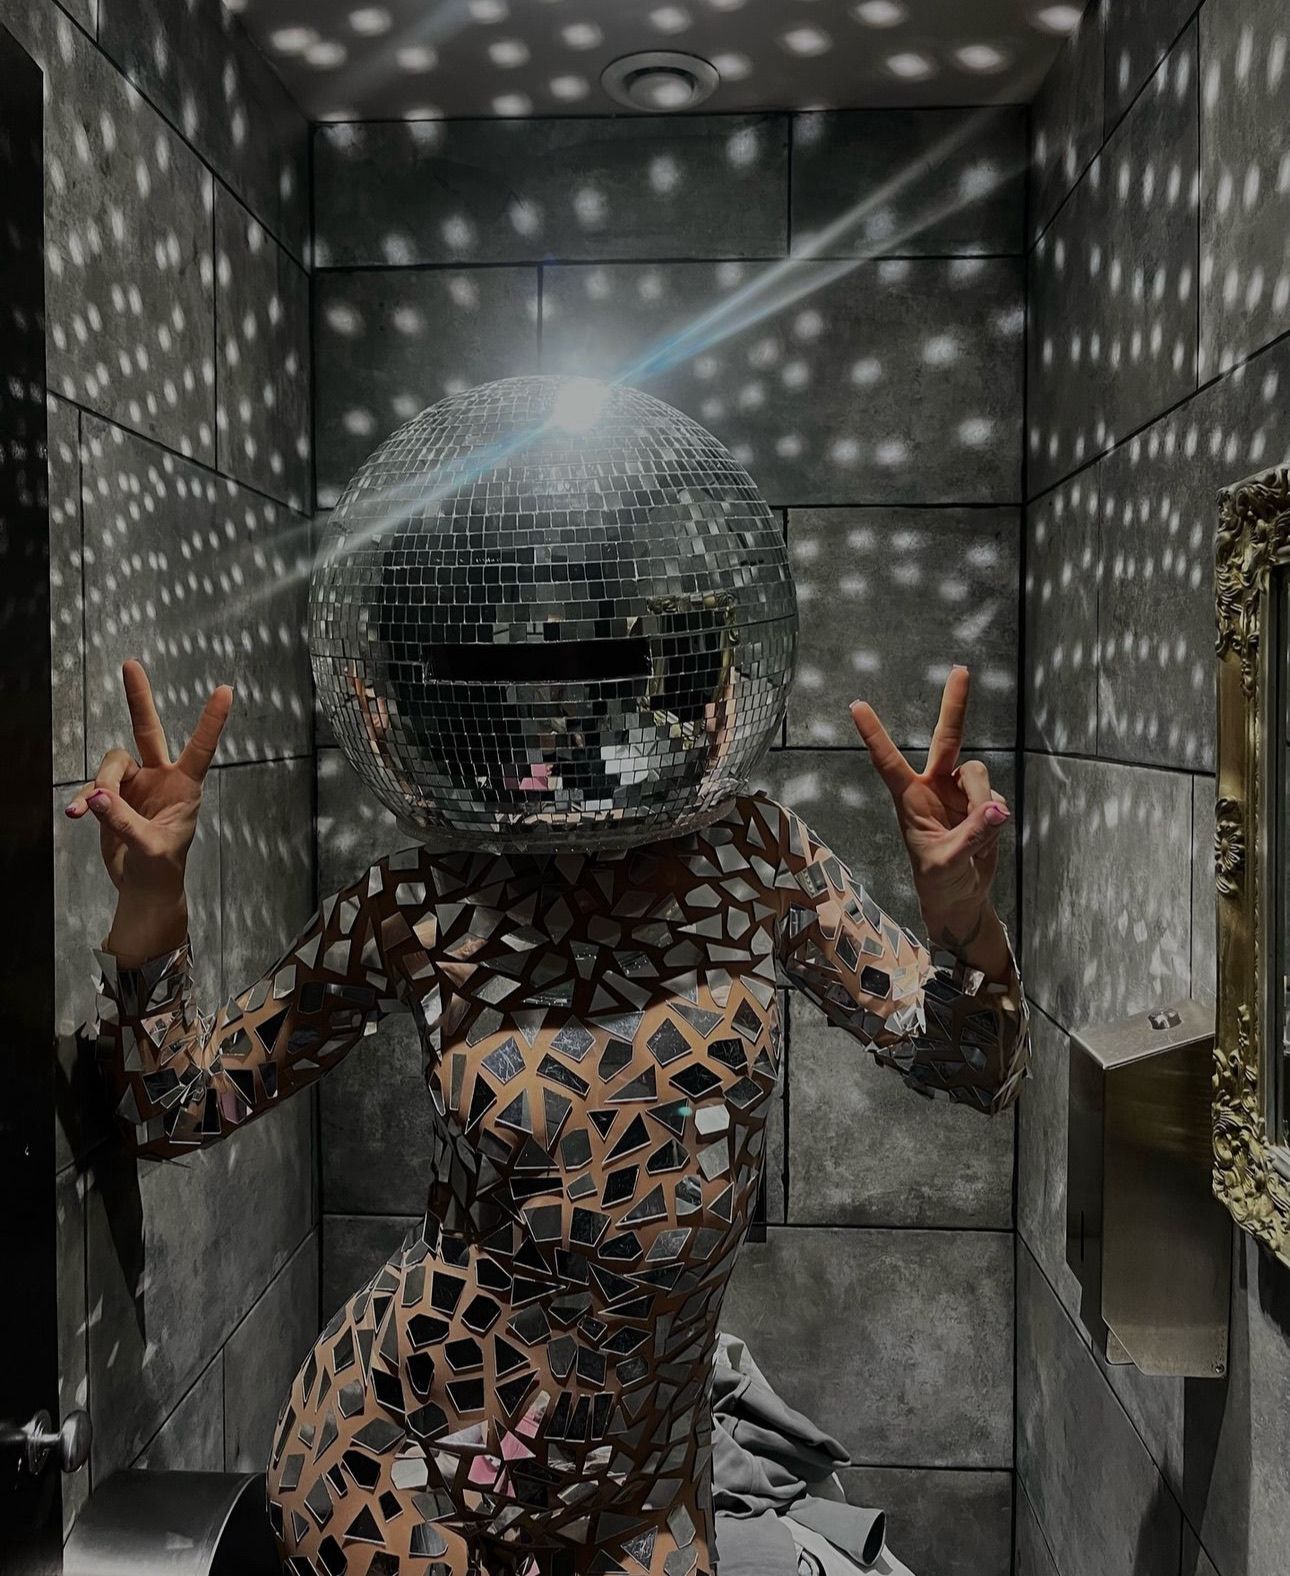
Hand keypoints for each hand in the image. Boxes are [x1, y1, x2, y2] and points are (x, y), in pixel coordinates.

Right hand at [66, 661, 232, 904]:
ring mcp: (135, 785)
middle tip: (130, 664)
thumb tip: (98, 796)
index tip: (226, 689)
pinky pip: (92, 787)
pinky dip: (83, 799)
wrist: (143, 888)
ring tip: (92, 809)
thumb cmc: (162, 869)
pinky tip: (77, 813)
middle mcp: (160, 778)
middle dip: (138, 697)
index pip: (201, 748)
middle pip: (148, 730)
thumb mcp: (151, 848)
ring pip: (111, 764)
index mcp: (185, 787)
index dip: (212, 720)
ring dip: (98, 783)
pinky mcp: (112, 798)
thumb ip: (124, 821)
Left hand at [851, 666, 1010, 967]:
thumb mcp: (947, 863)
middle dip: (955, 704)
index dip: (874, 733)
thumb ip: (971, 836)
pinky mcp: (983, 803)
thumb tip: (997, 809)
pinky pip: (996, 802)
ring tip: (975, 841)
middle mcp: (935, 787)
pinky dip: (994, 824)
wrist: (961, 898)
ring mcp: (960, 792)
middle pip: (947, 737)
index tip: (855, 704)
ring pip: (980, 776)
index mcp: (909, 798)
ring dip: (983, 806)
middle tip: (960, 668)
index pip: (887, 761)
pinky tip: (984, 844)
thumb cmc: (939, 882)